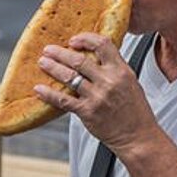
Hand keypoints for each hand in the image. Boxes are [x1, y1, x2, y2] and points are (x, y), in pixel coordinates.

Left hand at [34, 33, 158, 152]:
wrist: (138, 136)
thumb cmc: (135, 111)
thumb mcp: (131, 82)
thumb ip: (114, 68)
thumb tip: (95, 55)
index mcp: (121, 71)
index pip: (102, 44)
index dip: (85, 39)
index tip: (74, 40)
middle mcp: (109, 81)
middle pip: (79, 60)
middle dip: (60, 53)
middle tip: (49, 50)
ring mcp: (97, 97)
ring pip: (69, 77)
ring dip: (52, 68)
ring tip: (43, 63)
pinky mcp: (87, 112)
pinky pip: (63, 100)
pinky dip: (48, 94)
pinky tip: (39, 89)